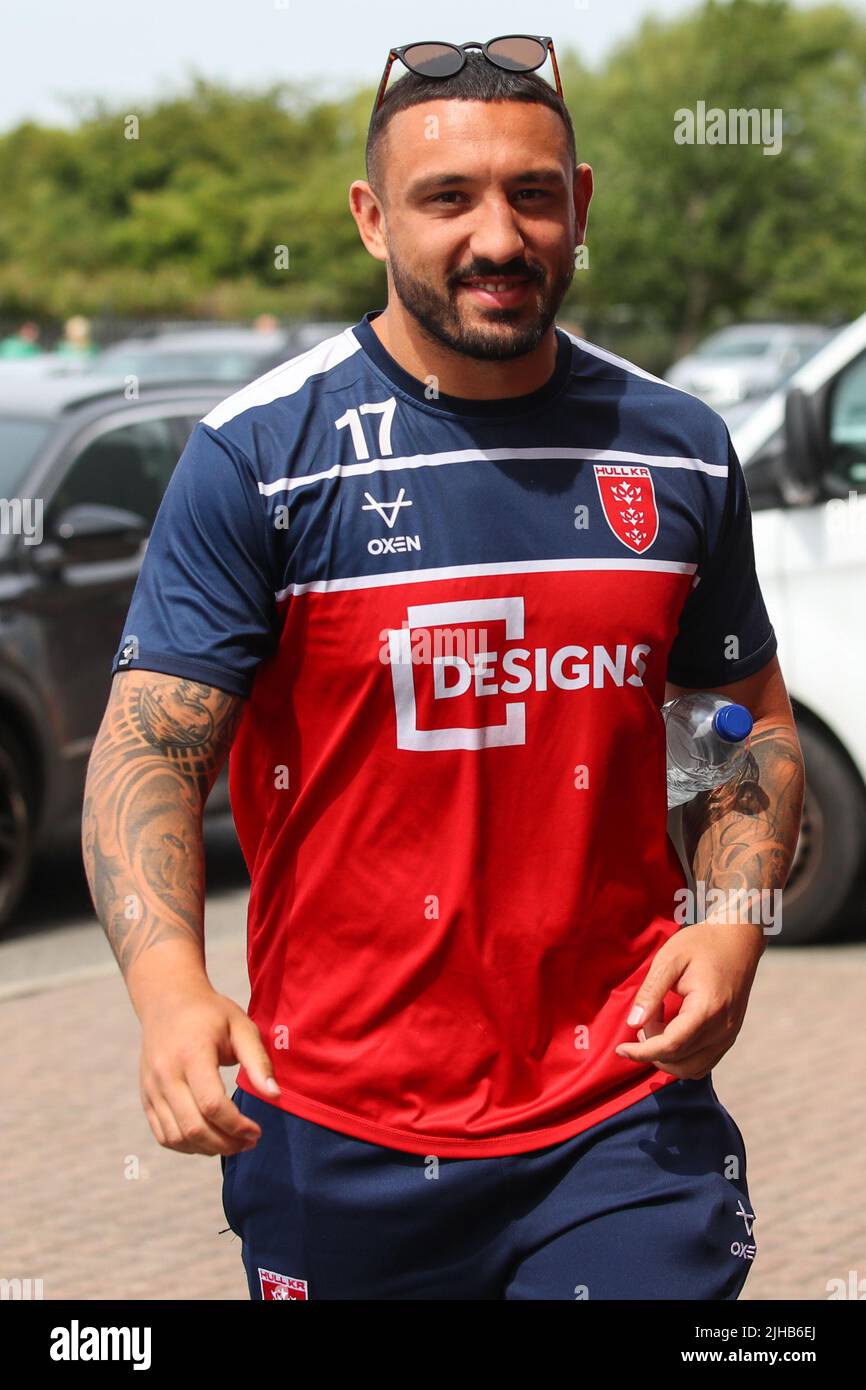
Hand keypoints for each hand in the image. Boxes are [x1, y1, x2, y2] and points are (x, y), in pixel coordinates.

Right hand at [139, 980, 279, 1154]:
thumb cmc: (211, 1014)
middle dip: (226, 1144)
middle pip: (193, 1127)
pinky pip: (164, 1136)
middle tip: (249, 1142)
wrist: (167, 1002)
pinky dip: (187, 1146)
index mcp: (191, 1054)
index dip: (237, 1125)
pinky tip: (210, 1139)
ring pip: (177, 1137)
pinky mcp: (146, 1098)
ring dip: (208, 1149)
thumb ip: (258, 1061)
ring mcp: (151, 1088)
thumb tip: (275, 1096)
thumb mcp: (241, 1026)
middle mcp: (166, 1074)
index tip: (258, 1131)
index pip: (212, 1104)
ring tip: (233, 1143)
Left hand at [615, 919, 764, 1079]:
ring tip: (656, 1025)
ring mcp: (729, 1035)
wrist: (738, 939)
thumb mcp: (669, 960)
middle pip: (679, 1060)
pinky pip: (703, 1062)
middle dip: (651, 1049)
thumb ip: (650, 993)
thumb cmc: (701, 944)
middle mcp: (723, 1028)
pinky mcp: (730, 1036)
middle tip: (644, 1019)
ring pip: (691, 1068)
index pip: (670, 1046)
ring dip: (666, 1057)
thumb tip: (634, 1023)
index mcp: (708, 1008)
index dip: (642, 1052)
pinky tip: (672, 1031)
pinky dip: (682, 1057)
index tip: (621, 1048)